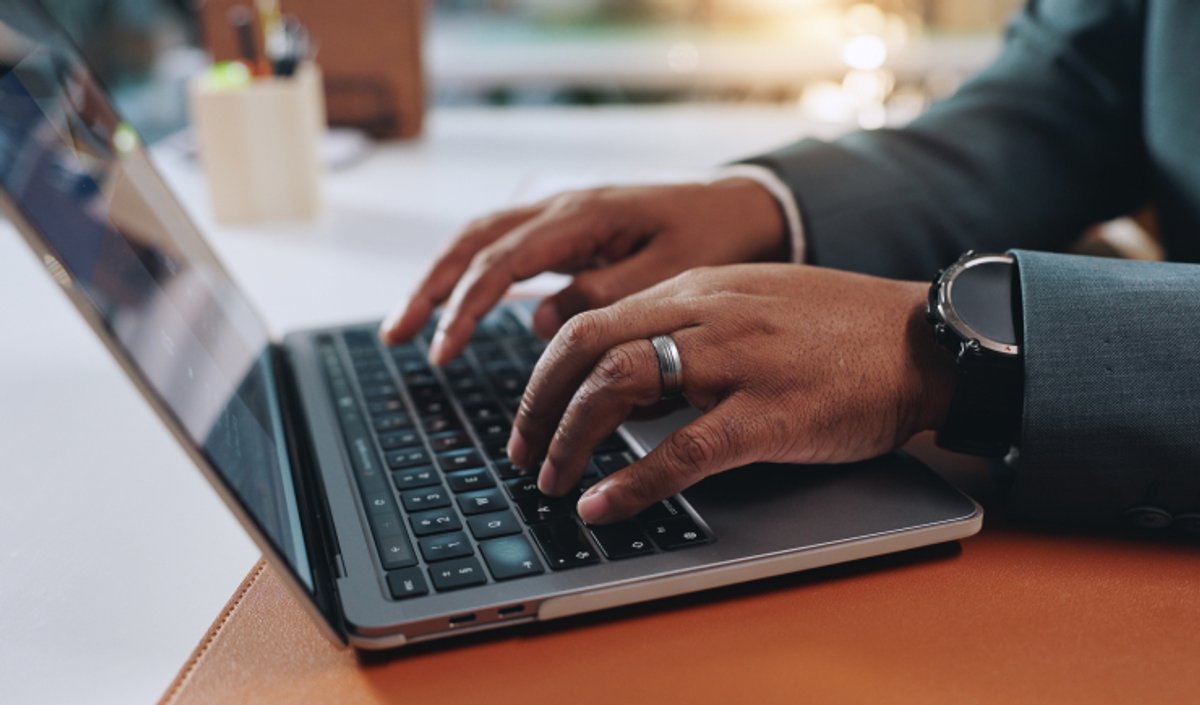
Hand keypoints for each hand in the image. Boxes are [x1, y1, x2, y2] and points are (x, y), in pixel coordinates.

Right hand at [378, 178, 788, 363]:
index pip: (503, 260)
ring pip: (483, 240)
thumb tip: (542, 322)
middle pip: (475, 242)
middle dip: (431, 288)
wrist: (748, 206)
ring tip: (408, 324)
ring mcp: (562, 216)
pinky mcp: (569, 230)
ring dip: (442, 279)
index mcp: (584, 216)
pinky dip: (474, 274)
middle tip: (397, 335)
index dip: (466, 305)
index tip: (442, 348)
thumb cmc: (717, 237)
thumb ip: (607, 295)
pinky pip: (506, 246)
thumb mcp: (670, 272)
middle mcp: (563, 209)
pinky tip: (459, 302)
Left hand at [505, 264, 956, 523]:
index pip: (590, 320)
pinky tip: (603, 505)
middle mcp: (706, 313)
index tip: (528, 415)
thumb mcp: (750, 306)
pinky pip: (684, 450)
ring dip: (568, 437)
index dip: (542, 373)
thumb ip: (686, 331)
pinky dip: (632, 482)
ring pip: (619, 385)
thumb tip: (623, 384)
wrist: (923, 341)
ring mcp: (737, 360)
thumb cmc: (837, 331)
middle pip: (585, 346)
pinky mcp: (770, 412)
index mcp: (697, 288)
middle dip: (536, 403)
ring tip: (550, 479)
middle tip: (520, 452)